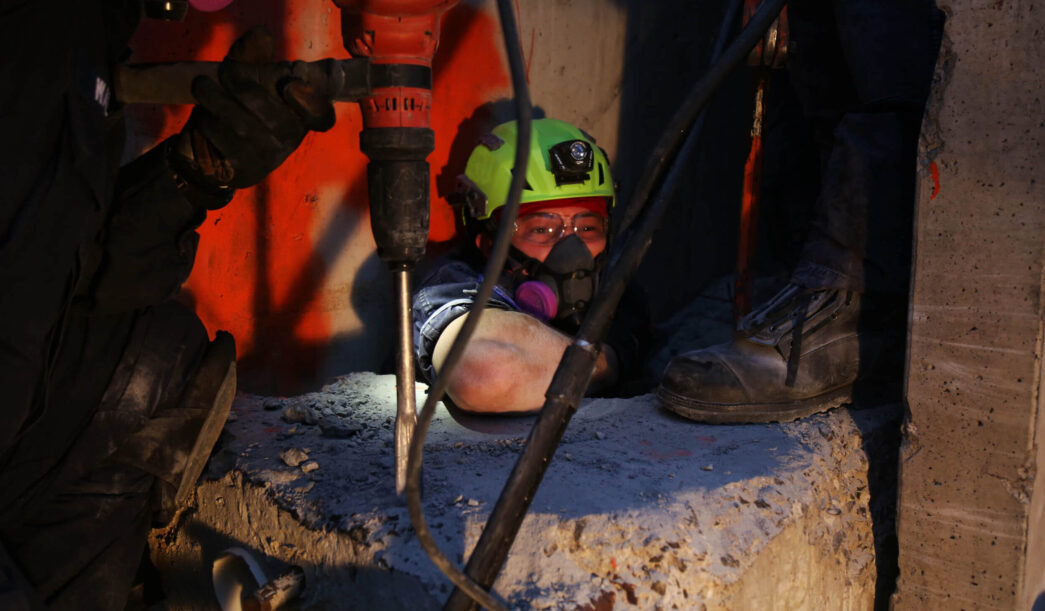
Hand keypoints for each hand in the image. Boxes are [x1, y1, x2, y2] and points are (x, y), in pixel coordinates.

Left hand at [174, 27, 335, 194]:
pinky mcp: (244, 169)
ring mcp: (267, 157)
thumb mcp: (244, 79)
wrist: (208, 155)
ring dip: (220, 102)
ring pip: (246, 128)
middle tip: (225, 70)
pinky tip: (202, 115)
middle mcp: (289, 138)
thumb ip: (253, 57)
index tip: (290, 84)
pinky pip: (226, 143)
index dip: (312, 103)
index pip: (322, 117)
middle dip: (247, 89)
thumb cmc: (234, 110)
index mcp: (298, 116)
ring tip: (201, 85)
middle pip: (277, 119)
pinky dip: (210, 124)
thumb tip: (262, 35)